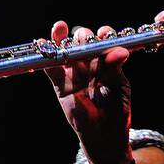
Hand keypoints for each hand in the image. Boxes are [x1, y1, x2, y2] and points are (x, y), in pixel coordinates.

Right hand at [42, 21, 132, 163]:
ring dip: (61, 37)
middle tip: (86, 39)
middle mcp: (89, 64)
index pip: (103, 42)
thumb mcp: (119, 88)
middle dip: (83, 36)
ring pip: (65, 50)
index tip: (105, 34)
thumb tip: (121, 51)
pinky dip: (46, 58)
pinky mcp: (60, 85)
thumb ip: (116, 69)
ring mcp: (73, 73)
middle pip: (82, 42)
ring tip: (59, 28)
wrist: (104, 136)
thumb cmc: (116, 111)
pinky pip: (51, 69)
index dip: (103, 35)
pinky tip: (43, 45)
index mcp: (106, 62)